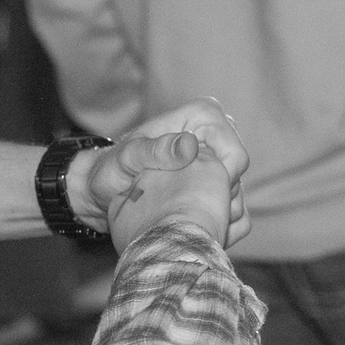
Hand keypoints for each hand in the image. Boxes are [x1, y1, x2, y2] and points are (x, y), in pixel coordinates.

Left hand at [86, 99, 249, 245]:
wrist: (106, 189)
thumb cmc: (113, 169)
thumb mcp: (127, 159)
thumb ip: (154, 150)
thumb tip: (190, 145)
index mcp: (203, 115)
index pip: (236, 157)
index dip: (218, 183)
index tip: (186, 197)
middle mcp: (218, 132)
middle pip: (238, 180)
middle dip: (213, 201)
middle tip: (177, 213)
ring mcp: (220, 159)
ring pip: (236, 197)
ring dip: (210, 215)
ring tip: (176, 221)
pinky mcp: (217, 182)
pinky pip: (234, 212)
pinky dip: (213, 225)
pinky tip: (185, 229)